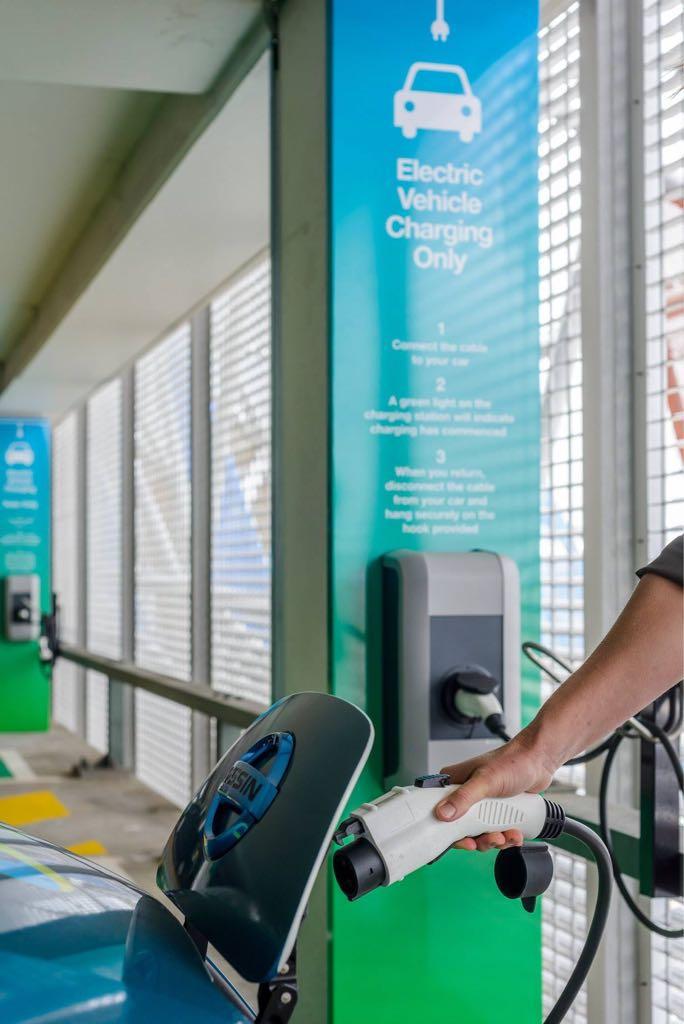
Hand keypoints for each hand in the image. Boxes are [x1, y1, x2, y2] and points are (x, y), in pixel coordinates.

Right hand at [435, 729, 557, 852]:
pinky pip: (496, 832)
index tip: (462, 839)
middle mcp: (465, 795)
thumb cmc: (513, 761)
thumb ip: (464, 797)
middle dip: (477, 838)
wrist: (538, 762)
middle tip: (490, 838)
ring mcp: (481, 805)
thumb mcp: (486, 780)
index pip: (440, 811)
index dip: (448, 830)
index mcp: (455, 783)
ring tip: (506, 835)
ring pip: (480, 834)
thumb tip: (443, 813)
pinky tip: (514, 833)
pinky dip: (505, 837)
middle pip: (461, 828)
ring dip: (494, 840)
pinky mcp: (496, 812)